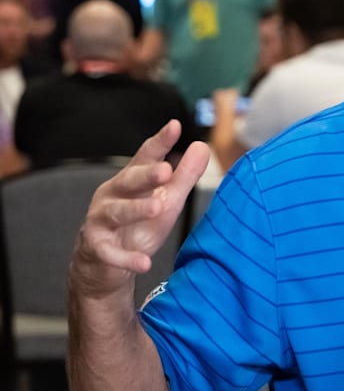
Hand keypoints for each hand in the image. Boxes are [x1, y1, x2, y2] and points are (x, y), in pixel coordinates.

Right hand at [70, 120, 209, 299]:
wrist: (104, 265)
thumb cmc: (138, 225)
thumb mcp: (166, 200)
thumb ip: (184, 175)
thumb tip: (202, 146)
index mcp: (131, 180)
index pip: (146, 157)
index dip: (160, 142)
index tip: (175, 125)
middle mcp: (112, 194)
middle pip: (129, 180)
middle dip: (146, 175)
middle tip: (165, 171)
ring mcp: (100, 220)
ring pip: (117, 211)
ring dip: (136, 210)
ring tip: (157, 209)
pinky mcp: (96, 247)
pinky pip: (110, 252)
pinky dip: (126, 258)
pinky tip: (143, 263)